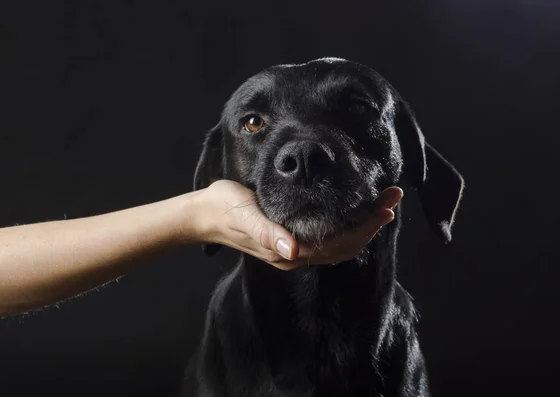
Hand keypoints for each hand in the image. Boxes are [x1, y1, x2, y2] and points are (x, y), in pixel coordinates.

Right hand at [191, 180, 402, 270]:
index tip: (387, 204)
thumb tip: (292, 252)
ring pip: (339, 246)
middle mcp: (295, 256)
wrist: (205, 215)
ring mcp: (294, 252)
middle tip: (394, 197)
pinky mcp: (291, 243)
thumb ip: (267, 233)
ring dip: (364, 227)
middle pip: (345, 246)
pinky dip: (348, 229)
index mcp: (288, 251)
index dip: (366, 226)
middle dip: (373, 224)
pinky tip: (355, 214)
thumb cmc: (224, 209)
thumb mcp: (244, 215)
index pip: (339, 243)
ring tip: (383, 205)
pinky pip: (328, 242)